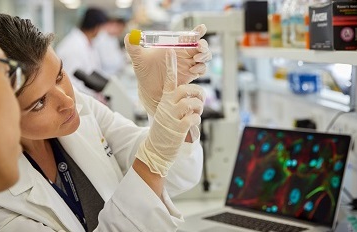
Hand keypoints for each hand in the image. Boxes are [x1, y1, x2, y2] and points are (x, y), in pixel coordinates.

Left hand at [125, 24, 211, 115]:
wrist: (148, 90)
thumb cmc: (144, 73)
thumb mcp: (138, 59)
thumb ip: (133, 47)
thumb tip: (129, 36)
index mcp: (175, 46)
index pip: (189, 36)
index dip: (197, 31)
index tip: (201, 28)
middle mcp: (184, 54)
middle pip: (201, 45)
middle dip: (203, 45)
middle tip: (198, 47)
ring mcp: (188, 65)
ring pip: (204, 57)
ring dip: (204, 56)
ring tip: (196, 59)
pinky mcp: (190, 76)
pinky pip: (201, 70)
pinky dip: (200, 68)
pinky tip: (192, 70)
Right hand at [135, 49, 204, 176]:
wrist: (156, 149)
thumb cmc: (163, 130)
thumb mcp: (165, 113)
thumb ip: (174, 102)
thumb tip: (188, 96)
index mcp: (164, 100)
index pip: (168, 80)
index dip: (170, 65)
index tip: (170, 50)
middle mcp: (167, 106)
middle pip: (186, 90)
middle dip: (197, 93)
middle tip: (200, 99)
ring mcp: (173, 116)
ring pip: (192, 103)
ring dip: (199, 108)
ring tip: (196, 114)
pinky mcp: (179, 127)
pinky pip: (194, 117)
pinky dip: (197, 120)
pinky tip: (193, 124)